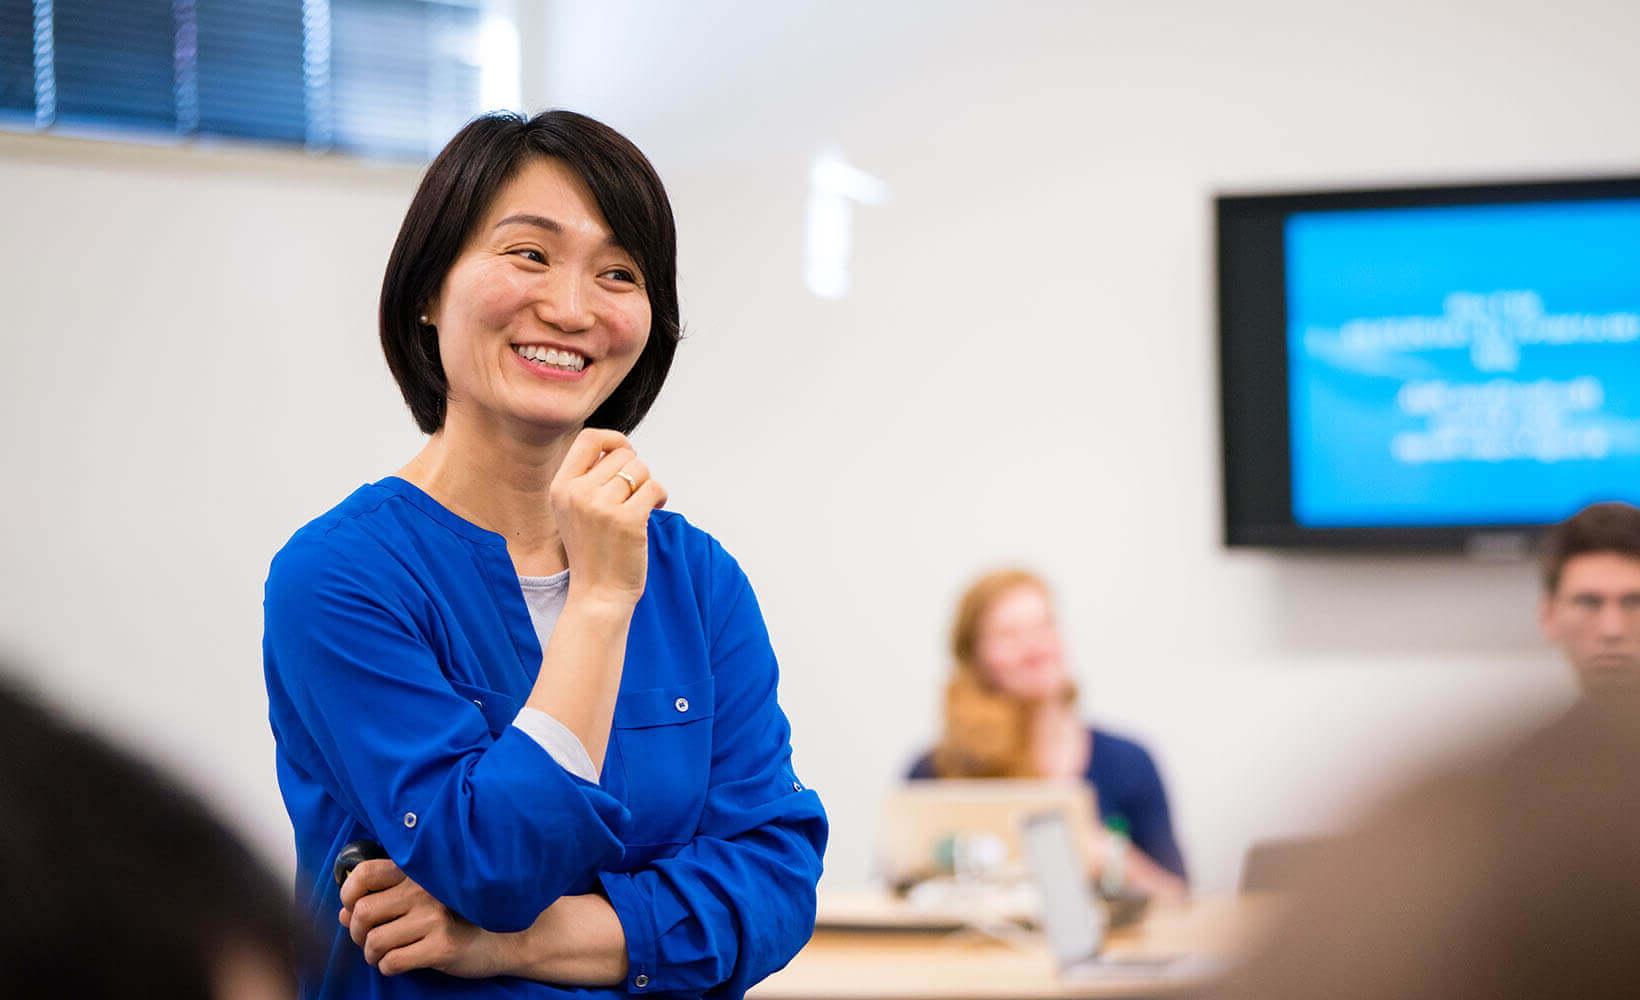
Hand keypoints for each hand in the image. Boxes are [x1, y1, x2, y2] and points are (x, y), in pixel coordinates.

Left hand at [339, 859, 506, 978]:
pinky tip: (400, 963)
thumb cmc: (457, 918)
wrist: (502, 939)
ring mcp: (434, 917)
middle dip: (356, 933)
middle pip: (363, 912)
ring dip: (372, 955)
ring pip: (374, 941)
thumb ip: (383, 900)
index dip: (349, 894)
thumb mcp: (421, 902)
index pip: (366, 873)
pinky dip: (388, 967)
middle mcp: (425, 890)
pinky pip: (392, 962)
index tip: (352, 909)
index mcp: (418, 873)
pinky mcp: (442, 945)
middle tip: (367, 940)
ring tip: (384, 954)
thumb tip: (343, 913)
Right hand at [549, 428, 668, 607]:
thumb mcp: (574, 510)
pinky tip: (656, 510)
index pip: (588, 438)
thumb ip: (588, 479)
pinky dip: (661, 496)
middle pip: (623, 455)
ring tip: (642, 505)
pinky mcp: (627, 520)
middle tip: (634, 496)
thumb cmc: (593, 551)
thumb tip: (621, 448)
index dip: (614, 439)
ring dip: (648, 485)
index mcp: (561, 487)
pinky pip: (655, 487)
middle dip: (636, 472)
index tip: (627, 454)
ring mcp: (601, 507)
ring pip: (641, 469)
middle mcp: (577, 493)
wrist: (598, 595)